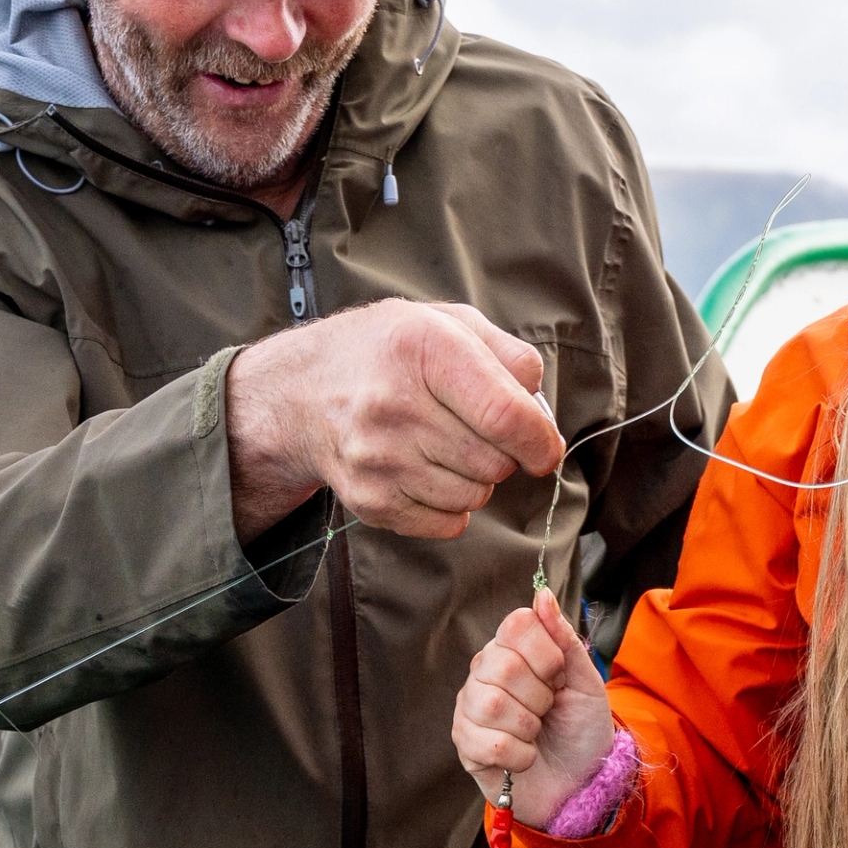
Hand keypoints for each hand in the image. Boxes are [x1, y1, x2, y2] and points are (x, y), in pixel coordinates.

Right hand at [227, 301, 565, 539]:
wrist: (301, 392)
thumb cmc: (389, 354)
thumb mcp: (447, 323)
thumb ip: (509, 356)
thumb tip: (542, 418)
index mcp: (422, 347)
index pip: (504, 415)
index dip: (540, 441)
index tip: (545, 449)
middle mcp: (394, 404)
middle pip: (494, 461)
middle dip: (503, 453)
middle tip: (475, 431)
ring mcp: (377, 458)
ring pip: (474, 495)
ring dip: (476, 478)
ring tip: (443, 445)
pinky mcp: (370, 501)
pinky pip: (448, 523)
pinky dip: (451, 505)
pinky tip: (424, 470)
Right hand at [452, 592, 614, 829]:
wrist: (580, 783)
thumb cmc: (581, 730)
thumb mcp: (585, 682)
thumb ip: (563, 639)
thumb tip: (542, 593)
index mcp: (512, 650)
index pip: (516, 625)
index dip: (546, 654)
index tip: (558, 678)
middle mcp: (484, 673)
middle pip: (504, 665)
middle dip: (540, 696)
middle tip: (547, 710)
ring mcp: (471, 708)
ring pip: (492, 704)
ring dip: (529, 726)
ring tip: (535, 733)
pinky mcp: (466, 745)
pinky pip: (489, 743)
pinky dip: (520, 755)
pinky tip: (525, 756)